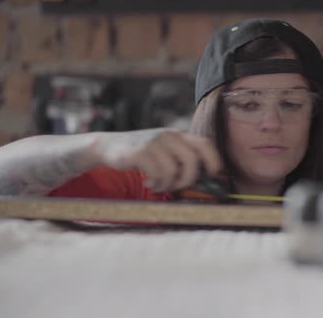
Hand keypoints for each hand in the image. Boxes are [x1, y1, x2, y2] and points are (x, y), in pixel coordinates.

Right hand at [97, 129, 222, 191]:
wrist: (108, 146)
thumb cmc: (142, 154)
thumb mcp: (164, 151)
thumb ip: (181, 159)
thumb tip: (203, 181)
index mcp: (178, 135)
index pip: (205, 144)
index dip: (214, 161)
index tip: (212, 176)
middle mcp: (169, 135)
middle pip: (192, 159)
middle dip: (188, 179)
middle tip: (177, 187)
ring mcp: (154, 142)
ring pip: (173, 170)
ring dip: (168, 185)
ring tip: (159, 186)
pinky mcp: (139, 151)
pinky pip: (157, 173)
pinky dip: (156, 184)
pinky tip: (149, 183)